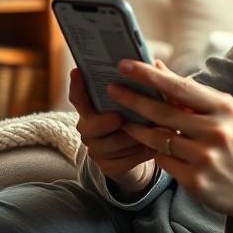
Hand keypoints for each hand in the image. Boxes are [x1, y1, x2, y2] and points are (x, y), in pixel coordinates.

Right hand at [68, 68, 155, 192]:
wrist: (142, 152)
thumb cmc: (140, 117)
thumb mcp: (143, 99)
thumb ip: (146, 82)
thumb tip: (156, 64)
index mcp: (93, 108)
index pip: (79, 97)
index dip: (76, 85)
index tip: (78, 71)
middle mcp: (89, 128)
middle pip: (90, 126)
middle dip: (104, 122)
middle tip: (118, 118)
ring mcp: (97, 149)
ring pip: (109, 146)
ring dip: (130, 138)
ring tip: (149, 132)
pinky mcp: (108, 167)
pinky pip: (122, 162)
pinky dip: (139, 154)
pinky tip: (153, 148)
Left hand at [107, 58, 232, 224]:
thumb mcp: (222, 113)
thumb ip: (190, 93)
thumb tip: (157, 67)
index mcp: (224, 108)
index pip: (179, 87)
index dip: (149, 76)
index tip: (125, 65)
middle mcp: (216, 131)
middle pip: (163, 112)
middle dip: (133, 99)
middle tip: (111, 89)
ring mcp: (205, 157)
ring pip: (158, 138)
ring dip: (136, 128)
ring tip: (123, 119)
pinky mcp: (195, 180)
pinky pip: (163, 161)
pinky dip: (154, 151)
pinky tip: (147, 145)